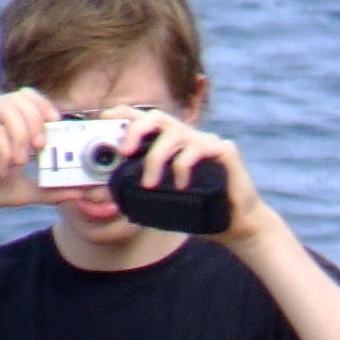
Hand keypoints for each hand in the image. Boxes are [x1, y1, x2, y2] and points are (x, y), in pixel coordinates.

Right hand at [0, 91, 62, 226]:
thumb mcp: (22, 191)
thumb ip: (50, 190)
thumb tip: (81, 192)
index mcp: (2, 120)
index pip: (29, 97)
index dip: (46, 107)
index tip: (58, 127)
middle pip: (22, 97)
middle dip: (38, 121)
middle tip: (41, 148)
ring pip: (9, 108)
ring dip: (22, 136)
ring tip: (21, 163)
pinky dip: (4, 150)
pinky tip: (2, 170)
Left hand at [98, 107, 274, 243]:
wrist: (236, 226)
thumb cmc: (200, 211)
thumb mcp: (164, 198)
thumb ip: (142, 187)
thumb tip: (106, 191)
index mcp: (172, 143)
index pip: (146, 119)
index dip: (124, 113)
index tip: (103, 118)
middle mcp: (189, 137)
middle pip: (157, 116)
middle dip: (135, 130)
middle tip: (124, 152)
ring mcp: (207, 141)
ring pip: (175, 134)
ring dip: (156, 158)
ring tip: (150, 185)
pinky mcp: (225, 150)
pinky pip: (198, 149)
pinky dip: (183, 167)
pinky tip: (182, 185)